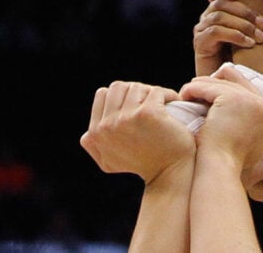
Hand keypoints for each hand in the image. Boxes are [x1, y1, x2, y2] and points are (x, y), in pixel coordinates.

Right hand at [79, 80, 194, 181]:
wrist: (169, 175)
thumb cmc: (143, 165)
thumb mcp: (109, 161)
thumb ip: (96, 145)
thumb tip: (89, 132)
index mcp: (94, 135)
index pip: (102, 94)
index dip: (120, 97)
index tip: (135, 106)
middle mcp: (106, 126)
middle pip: (118, 87)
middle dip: (135, 92)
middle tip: (149, 103)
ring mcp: (125, 119)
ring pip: (137, 87)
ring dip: (151, 93)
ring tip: (161, 105)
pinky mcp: (147, 113)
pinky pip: (156, 91)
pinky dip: (168, 94)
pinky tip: (173, 103)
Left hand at [177, 73, 262, 185]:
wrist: (221, 173)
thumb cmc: (236, 172)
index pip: (246, 89)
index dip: (226, 90)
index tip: (209, 97)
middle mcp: (262, 104)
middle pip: (233, 79)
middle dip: (213, 83)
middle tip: (196, 92)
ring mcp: (248, 100)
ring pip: (218, 81)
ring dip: (200, 85)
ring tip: (188, 94)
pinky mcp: (230, 99)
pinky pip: (206, 86)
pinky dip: (193, 89)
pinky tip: (184, 96)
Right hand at [193, 0, 262, 76]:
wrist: (229, 87)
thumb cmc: (246, 60)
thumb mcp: (256, 35)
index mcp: (218, 10)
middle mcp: (207, 17)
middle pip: (221, 1)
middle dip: (246, 11)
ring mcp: (201, 30)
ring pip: (219, 15)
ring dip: (243, 24)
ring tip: (259, 37)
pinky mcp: (199, 44)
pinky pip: (215, 31)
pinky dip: (234, 35)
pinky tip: (248, 44)